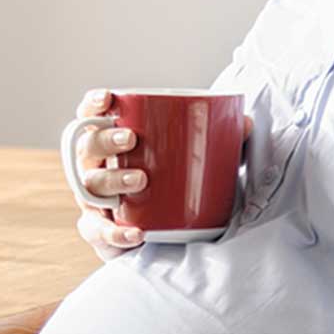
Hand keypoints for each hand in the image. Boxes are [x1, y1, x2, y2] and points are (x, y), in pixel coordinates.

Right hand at [72, 89, 252, 261]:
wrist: (165, 234)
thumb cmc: (171, 184)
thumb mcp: (194, 159)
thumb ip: (218, 139)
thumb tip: (245, 123)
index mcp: (111, 143)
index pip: (91, 117)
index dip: (93, 105)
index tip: (108, 99)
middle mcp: (95, 168)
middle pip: (87, 148)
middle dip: (105, 140)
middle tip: (132, 140)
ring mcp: (94, 200)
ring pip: (90, 186)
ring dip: (112, 180)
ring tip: (140, 179)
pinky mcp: (101, 231)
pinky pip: (98, 231)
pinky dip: (116, 232)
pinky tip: (137, 231)